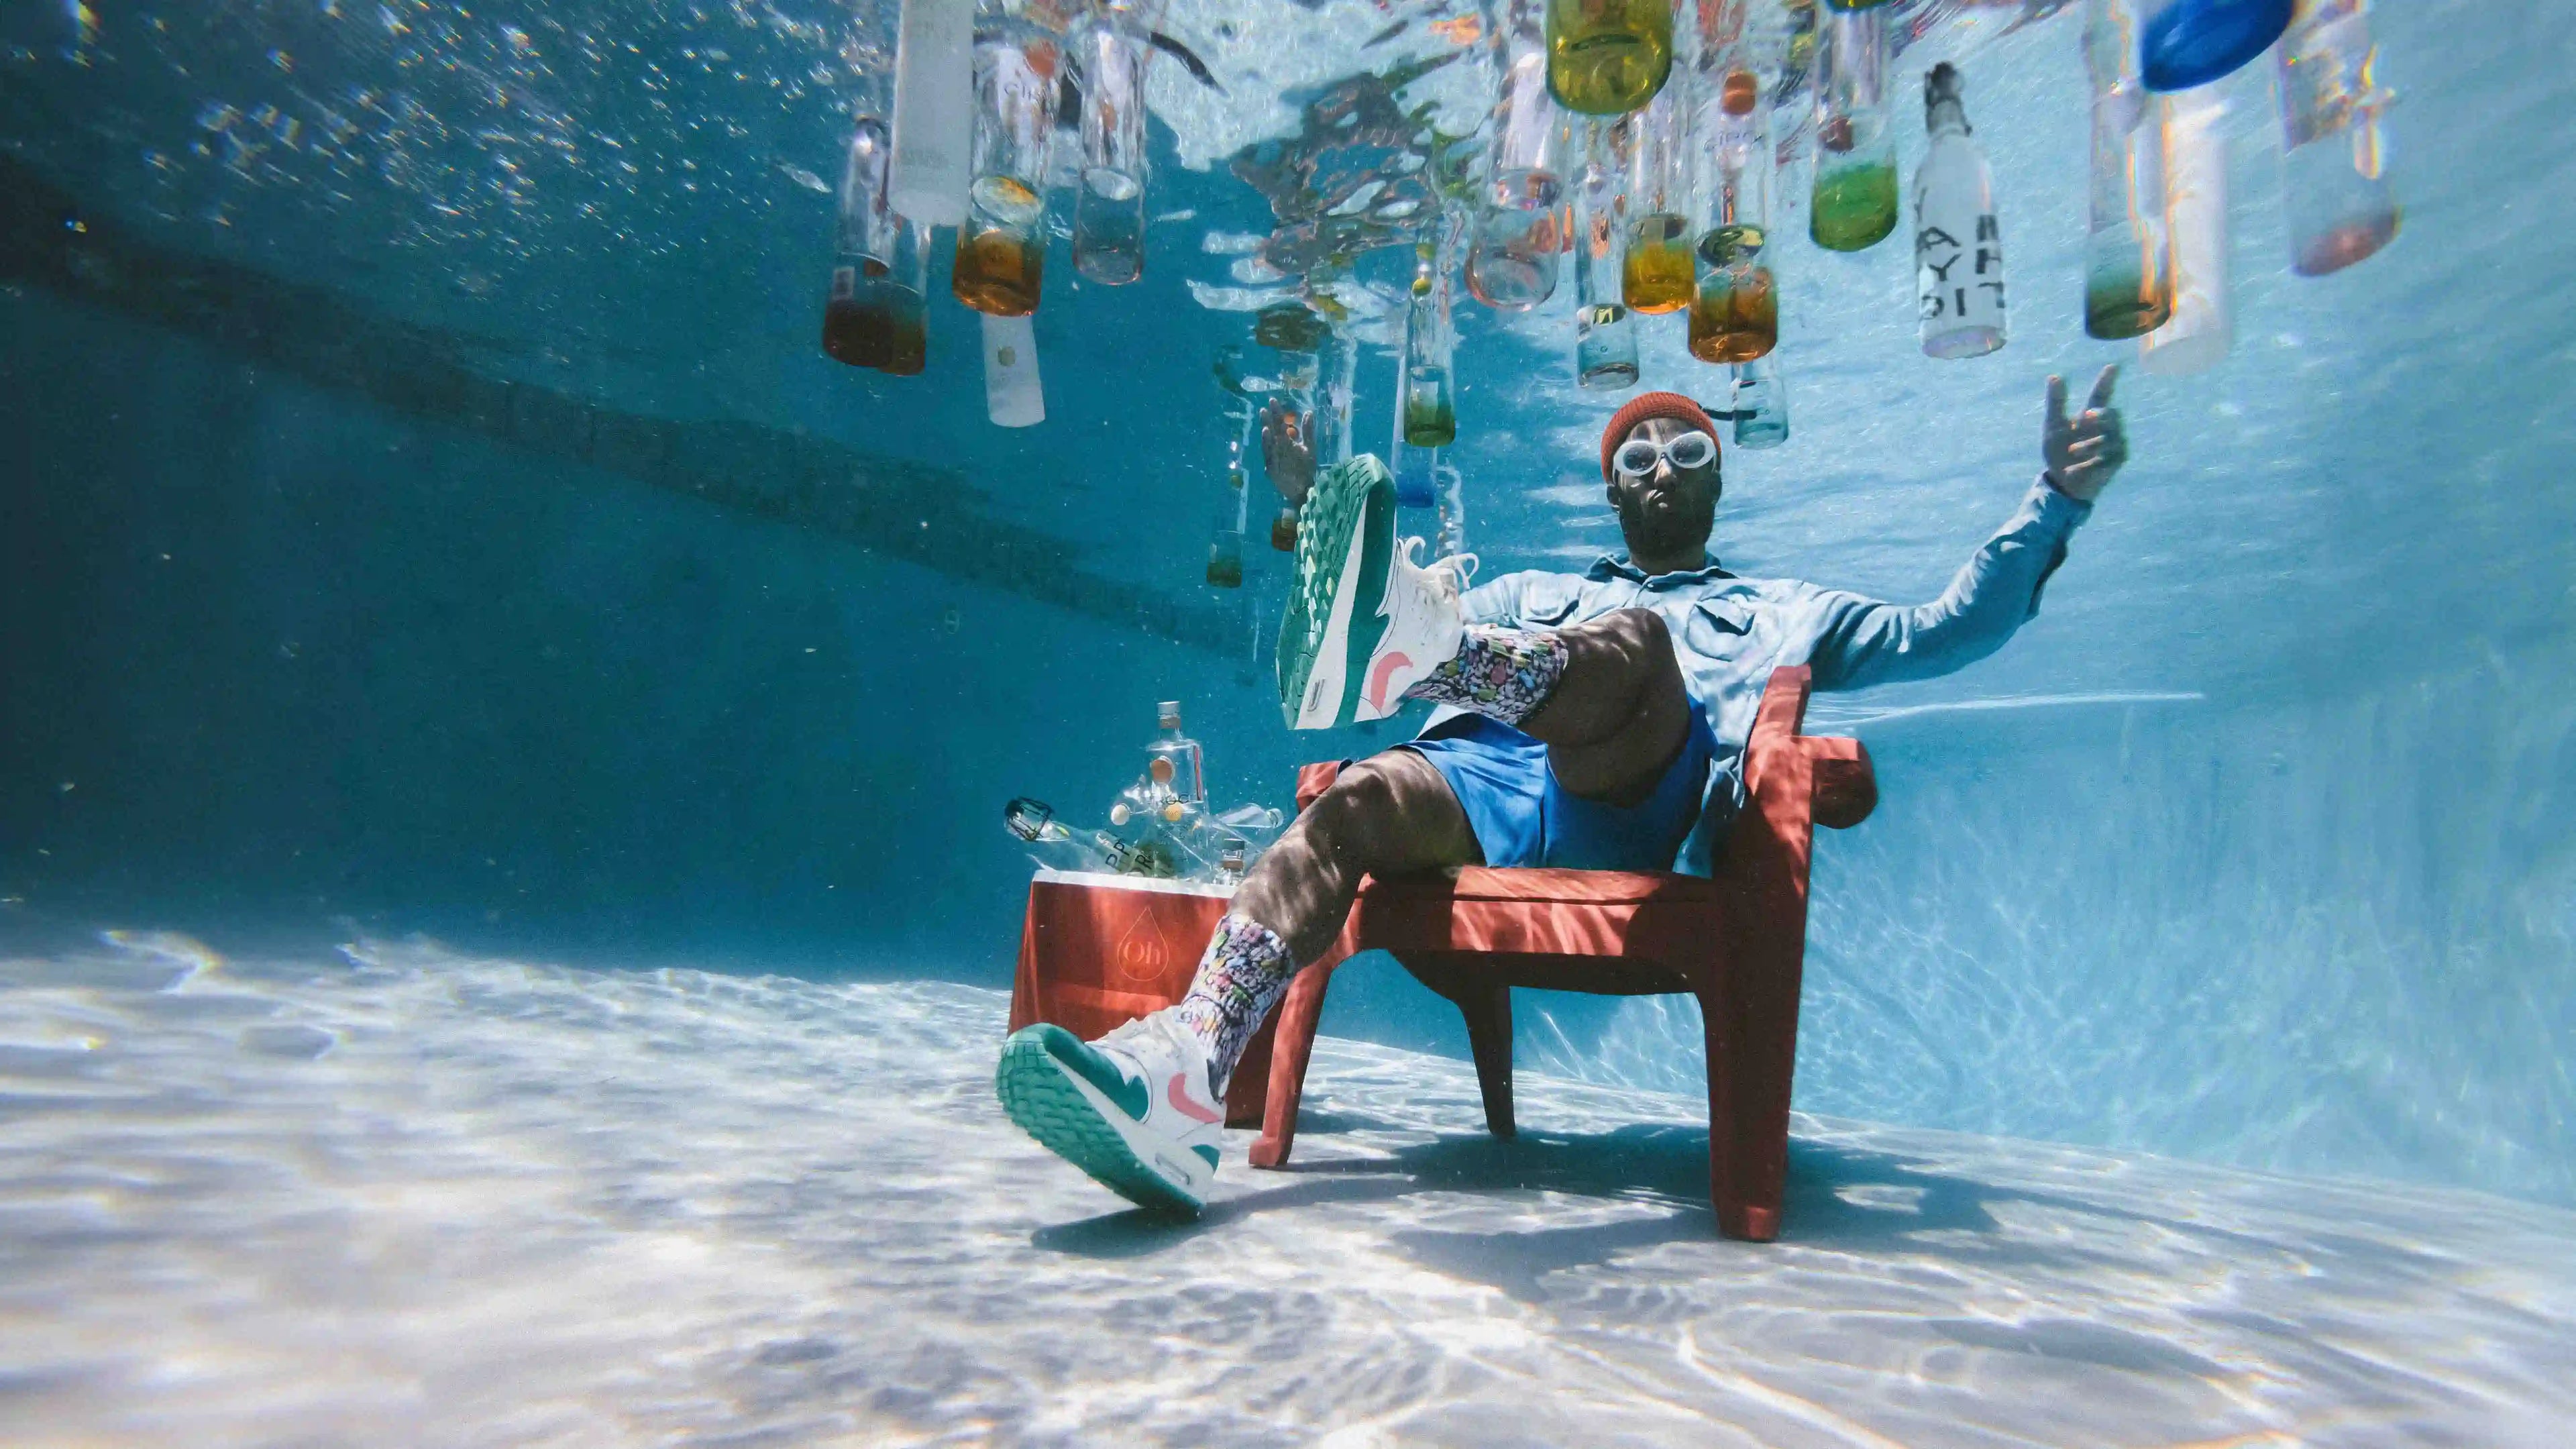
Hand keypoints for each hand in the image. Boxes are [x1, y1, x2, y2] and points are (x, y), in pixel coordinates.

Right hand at [1260, 397, 1314, 506]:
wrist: (1306, 488)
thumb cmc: (1306, 468)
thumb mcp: (1309, 447)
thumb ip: (1308, 430)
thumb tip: (1308, 411)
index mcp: (1286, 442)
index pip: (1280, 425)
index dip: (1277, 413)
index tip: (1272, 401)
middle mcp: (1278, 448)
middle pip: (1273, 432)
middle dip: (1269, 419)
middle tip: (1265, 407)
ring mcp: (1274, 458)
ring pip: (1269, 443)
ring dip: (1267, 431)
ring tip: (1265, 419)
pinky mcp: (1272, 468)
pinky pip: (1270, 456)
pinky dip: (1268, 445)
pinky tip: (1266, 434)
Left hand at [2043, 364, 2127, 502]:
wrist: (2061, 481)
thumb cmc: (2058, 451)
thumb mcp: (2052, 427)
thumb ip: (2055, 403)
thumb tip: (2053, 376)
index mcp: (2090, 415)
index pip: (2101, 395)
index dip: (2107, 381)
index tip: (2112, 367)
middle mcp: (2106, 426)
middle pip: (2111, 414)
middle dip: (2099, 415)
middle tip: (2086, 417)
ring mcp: (2114, 442)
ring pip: (2109, 437)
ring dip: (2089, 444)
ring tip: (2072, 452)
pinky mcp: (2117, 460)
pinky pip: (2107, 457)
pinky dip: (2090, 462)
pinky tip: (2076, 469)